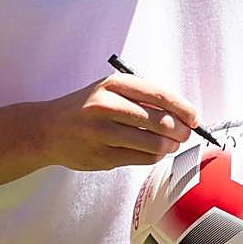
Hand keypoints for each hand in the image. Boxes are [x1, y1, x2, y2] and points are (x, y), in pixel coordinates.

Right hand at [44, 73, 196, 170]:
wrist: (47, 129)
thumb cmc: (87, 108)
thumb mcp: (110, 90)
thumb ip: (142, 97)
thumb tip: (183, 113)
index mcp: (113, 84)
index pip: (159, 94)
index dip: (183, 107)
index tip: (195, 117)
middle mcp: (106, 106)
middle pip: (160, 120)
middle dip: (181, 130)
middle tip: (186, 134)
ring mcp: (102, 133)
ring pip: (152, 142)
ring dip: (169, 146)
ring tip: (171, 145)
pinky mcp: (100, 156)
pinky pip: (140, 159)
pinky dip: (154, 157)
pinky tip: (155, 153)